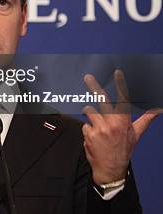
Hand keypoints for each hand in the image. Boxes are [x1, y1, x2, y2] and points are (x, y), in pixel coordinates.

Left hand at [82, 69, 162, 184]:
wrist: (110, 169)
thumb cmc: (123, 150)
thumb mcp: (135, 134)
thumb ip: (145, 119)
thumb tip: (158, 110)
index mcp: (123, 122)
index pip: (123, 99)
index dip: (120, 84)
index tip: (117, 72)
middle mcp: (112, 123)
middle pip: (101, 99)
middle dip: (94, 86)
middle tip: (87, 77)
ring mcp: (99, 128)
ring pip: (89, 111)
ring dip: (91, 117)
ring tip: (98, 127)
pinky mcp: (88, 134)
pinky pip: (84, 125)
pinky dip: (88, 129)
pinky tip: (94, 138)